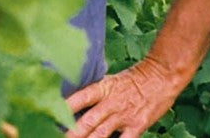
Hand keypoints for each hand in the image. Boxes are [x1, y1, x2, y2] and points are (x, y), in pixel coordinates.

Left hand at [65, 57, 179, 137]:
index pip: (78, 98)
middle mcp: (109, 103)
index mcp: (101, 88)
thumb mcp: (110, 81)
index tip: (50, 114)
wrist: (160, 76)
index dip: (64, 108)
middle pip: (86, 121)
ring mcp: (123, 116)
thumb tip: (77, 100)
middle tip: (56, 135)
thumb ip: (96, 92)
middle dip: (71, 132)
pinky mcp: (137, 126)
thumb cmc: (133, 79)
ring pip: (100, 134)